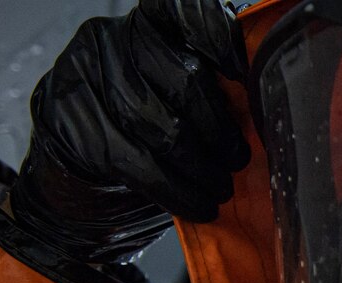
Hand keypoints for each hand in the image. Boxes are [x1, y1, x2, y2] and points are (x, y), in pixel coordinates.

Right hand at [9, 0, 248, 264]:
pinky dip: (176, 190)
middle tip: (240, 160)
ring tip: (222, 188)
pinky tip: (198, 203)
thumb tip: (268, 111)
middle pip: (182, 78)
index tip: (244, 73)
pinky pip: (136, 162)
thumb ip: (213, 89)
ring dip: (201, 167)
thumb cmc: (143, 130)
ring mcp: (85, 78)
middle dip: (220, 128)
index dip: (218, 37)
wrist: (76, 169)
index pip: (183, 11)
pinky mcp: (72, 124)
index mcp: (148, 25)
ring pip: (161, 125)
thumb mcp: (178, 98)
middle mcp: (112, 40)